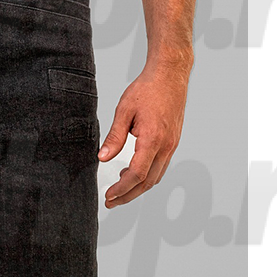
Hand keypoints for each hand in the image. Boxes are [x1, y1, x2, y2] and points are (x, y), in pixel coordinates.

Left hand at [97, 56, 191, 207]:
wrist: (171, 74)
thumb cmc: (148, 88)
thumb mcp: (124, 110)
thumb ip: (114, 136)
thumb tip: (103, 158)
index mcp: (153, 139)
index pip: (137, 174)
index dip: (122, 189)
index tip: (108, 195)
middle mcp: (166, 146)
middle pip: (147, 182)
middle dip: (128, 195)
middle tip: (111, 202)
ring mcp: (172, 145)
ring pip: (155, 177)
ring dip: (137, 188)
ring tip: (118, 190)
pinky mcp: (173, 142)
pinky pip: (160, 167)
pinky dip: (146, 176)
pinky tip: (131, 173)